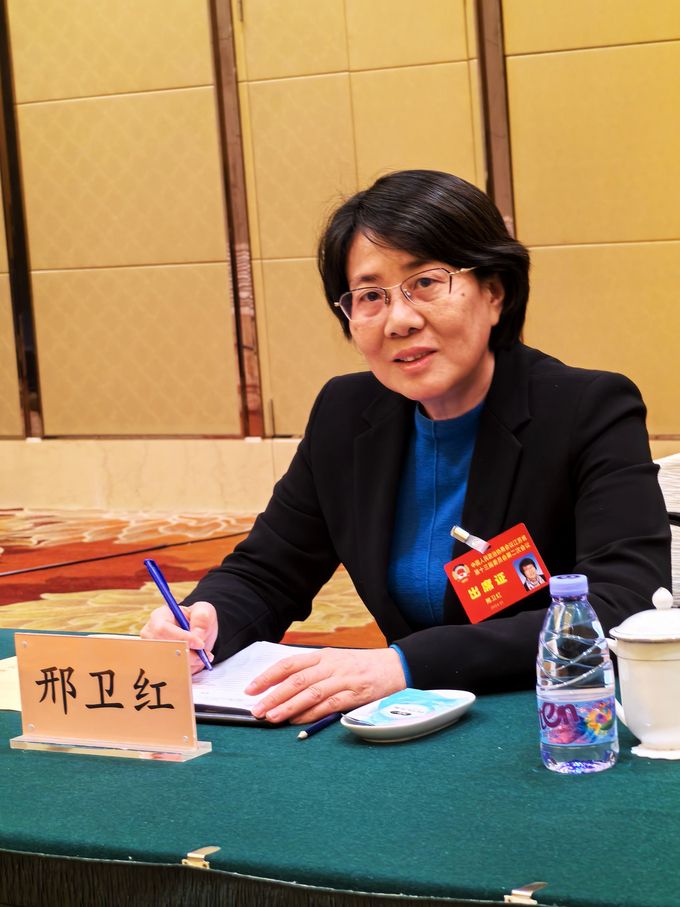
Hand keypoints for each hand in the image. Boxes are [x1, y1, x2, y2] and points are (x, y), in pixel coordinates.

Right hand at [140, 600, 217, 674]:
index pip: (162, 629)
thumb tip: (197, 636)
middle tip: (202, 655)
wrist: (199, 633)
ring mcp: (153, 651)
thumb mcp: (204, 611)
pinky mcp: (159, 665)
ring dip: (188, 663)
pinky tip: (194, 662)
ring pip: (167, 663)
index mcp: (159, 617)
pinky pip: (171, 672)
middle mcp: (151, 635)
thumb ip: (202, 618)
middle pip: (162, 649)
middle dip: (185, 654)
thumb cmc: (198, 620)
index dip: (180, 638)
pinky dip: (186, 670)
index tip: (199, 644)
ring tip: (201, 656)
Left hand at [246, 647, 406, 723]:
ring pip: (310, 693)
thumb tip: (283, 686)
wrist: (395, 666)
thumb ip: (312, 671)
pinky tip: (298, 721)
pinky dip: (312, 713)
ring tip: (272, 717)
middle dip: (273, 695)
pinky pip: (329, 704)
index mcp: (322, 655)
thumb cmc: (360, 666)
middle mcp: (330, 665)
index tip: (250, 689)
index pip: (289, 664)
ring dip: (288, 706)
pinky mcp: (355, 695)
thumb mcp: (334, 660)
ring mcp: (343, 680)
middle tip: (256, 710)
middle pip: (296, 680)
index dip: (267, 677)